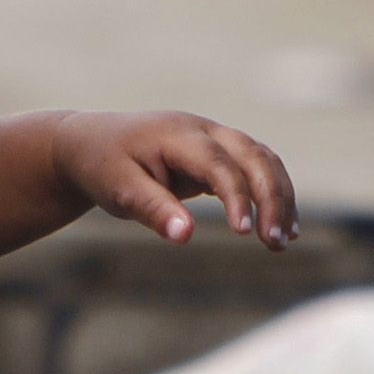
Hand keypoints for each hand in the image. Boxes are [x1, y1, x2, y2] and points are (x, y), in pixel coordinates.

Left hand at [52, 111, 300, 250]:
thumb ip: (153, 210)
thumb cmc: (103, 166)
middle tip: (275, 242)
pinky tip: (277, 228)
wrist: (90, 143)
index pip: (219, 164)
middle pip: (254, 156)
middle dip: (272, 197)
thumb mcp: (118, 190)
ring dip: (279, 197)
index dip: (236, 196)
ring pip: (263, 160)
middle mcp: (204, 130)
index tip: (244, 233)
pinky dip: (271, 194)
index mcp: (177, 135)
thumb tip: (185, 236)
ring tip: (284, 241)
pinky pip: (255, 169)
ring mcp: (214, 138)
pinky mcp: (218, 154)